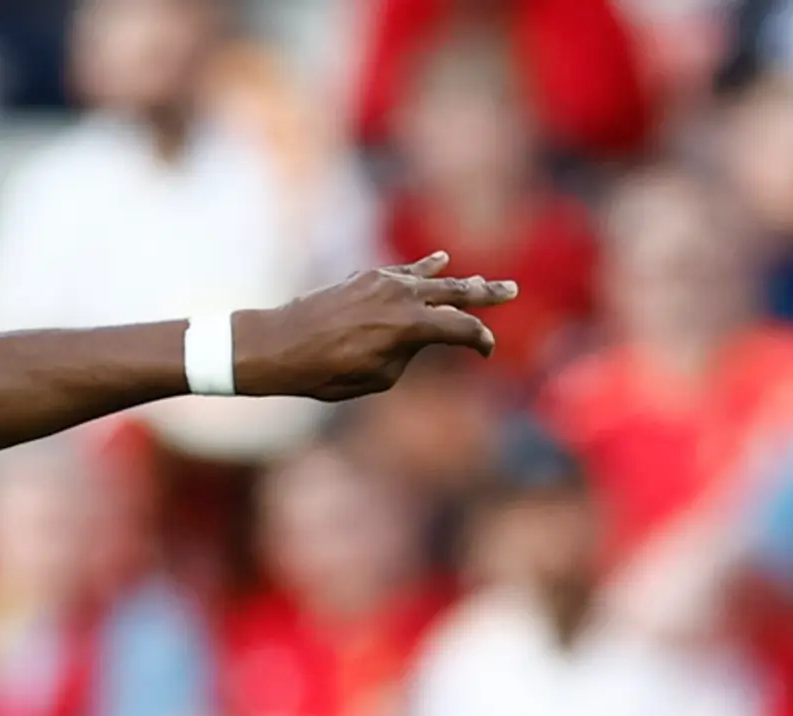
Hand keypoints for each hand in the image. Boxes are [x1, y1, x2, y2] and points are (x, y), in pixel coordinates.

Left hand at [250, 255, 514, 401]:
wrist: (281, 345)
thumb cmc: (326, 372)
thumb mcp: (377, 377)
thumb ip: (406, 353)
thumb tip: (413, 336)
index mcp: (412, 326)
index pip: (462, 329)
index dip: (480, 341)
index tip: (486, 352)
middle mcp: (403, 297)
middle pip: (456, 292)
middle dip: (485, 294)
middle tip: (511, 289)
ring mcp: (384, 282)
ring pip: (432, 278)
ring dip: (458, 280)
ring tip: (480, 283)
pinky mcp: (366, 277)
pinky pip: (404, 270)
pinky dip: (424, 268)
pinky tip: (439, 261)